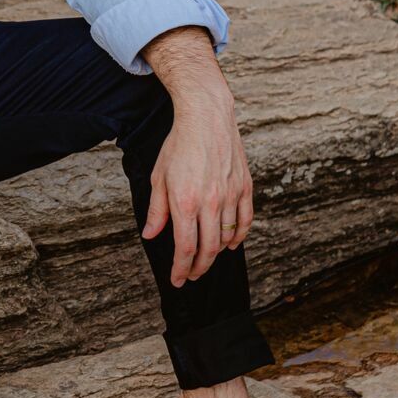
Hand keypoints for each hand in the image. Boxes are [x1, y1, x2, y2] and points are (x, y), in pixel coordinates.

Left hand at [142, 93, 253, 285]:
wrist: (206, 118)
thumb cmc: (179, 145)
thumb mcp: (159, 177)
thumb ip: (157, 210)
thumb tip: (151, 235)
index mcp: (185, 202)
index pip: (185, 248)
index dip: (181, 269)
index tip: (177, 280)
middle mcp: (210, 203)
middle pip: (208, 249)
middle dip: (198, 268)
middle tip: (191, 276)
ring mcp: (230, 196)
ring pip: (227, 238)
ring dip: (216, 253)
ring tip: (205, 259)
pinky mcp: (245, 188)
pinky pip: (245, 221)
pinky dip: (239, 237)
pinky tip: (231, 244)